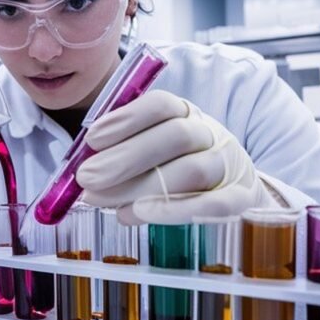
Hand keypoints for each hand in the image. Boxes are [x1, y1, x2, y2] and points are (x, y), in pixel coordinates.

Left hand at [77, 90, 275, 223]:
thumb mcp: (151, 150)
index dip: (126, 119)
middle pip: (174, 136)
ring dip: (141, 186)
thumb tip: (80, 171)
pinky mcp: (240, 199)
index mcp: (185, 113)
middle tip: (86, 177)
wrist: (235, 190)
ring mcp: (228, 165)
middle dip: (125, 157)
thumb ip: (119, 153)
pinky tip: (136, 215)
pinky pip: (215, 205)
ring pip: (191, 170)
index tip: (91, 138)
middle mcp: (209, 133)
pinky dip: (173, 211)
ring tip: (103, 201)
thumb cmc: (177, 167)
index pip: (161, 105)